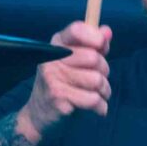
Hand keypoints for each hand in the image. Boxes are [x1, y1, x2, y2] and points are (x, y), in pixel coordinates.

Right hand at [17, 22, 110, 144]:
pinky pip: (93, 99)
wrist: (39, 116)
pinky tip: (95, 108)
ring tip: (96, 95)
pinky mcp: (58, 98)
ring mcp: (53, 78)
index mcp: (57, 44)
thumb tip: (107, 31)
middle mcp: (52, 59)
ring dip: (104, 91)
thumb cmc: (63, 85)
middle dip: (104, 72)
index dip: (95, 37)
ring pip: (97, 80)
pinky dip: (100, 106)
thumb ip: (93, 46)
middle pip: (94, 58)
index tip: (102, 47)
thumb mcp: (77, 62)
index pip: (77, 29)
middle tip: (97, 81)